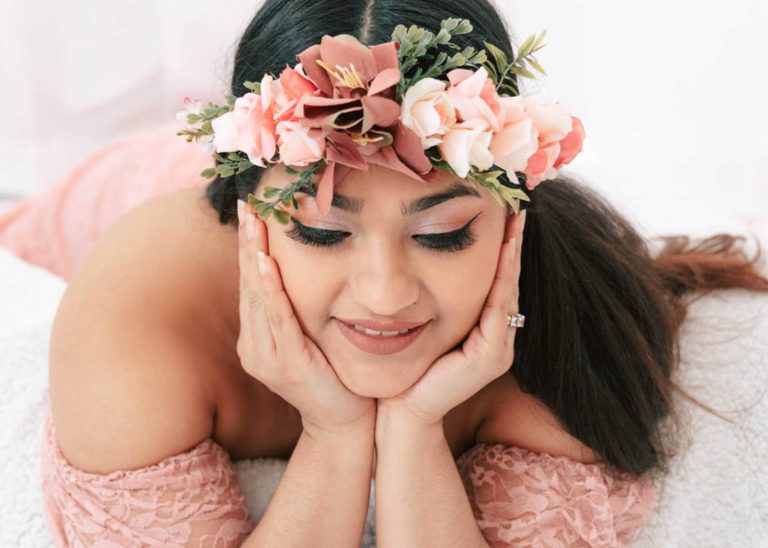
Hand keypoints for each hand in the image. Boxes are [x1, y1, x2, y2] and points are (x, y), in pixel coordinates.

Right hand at [236, 200, 375, 439]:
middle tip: (246, 202)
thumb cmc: (334, 375)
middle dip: (247, 240)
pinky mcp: (287, 364)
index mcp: (257, 337)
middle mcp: (254, 345)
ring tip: (252, 221)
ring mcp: (267, 357)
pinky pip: (278, 319)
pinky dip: (271, 290)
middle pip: (248, 282)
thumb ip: (296, 310)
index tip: (248, 209)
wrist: (346, 422)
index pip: (251, 282)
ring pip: (258, 296)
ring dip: (254, 256)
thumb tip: (293, 268)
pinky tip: (267, 263)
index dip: (248, 245)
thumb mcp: (309, 337)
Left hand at [377, 210, 526, 430]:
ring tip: (516, 218)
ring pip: (508, 289)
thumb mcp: (421, 322)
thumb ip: (431, 298)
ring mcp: (498, 348)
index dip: (502, 246)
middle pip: (508, 279)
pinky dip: (503, 277)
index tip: (502, 210)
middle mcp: (497, 337)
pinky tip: (504, 249)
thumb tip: (419, 254)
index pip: (497, 279)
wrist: (400, 409)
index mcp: (483, 329)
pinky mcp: (490, 357)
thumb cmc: (405, 365)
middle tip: (517, 204)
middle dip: (513, 242)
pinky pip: (499, 307)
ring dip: (513, 253)